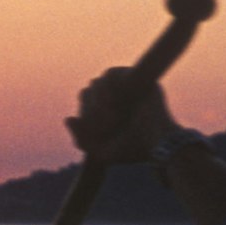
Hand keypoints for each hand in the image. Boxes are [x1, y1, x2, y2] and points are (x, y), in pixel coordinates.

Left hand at [64, 68, 181, 166]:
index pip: (86, 107)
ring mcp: (128, 87)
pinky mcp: (138, 78)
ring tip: (111, 116)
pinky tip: (112, 103)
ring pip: (97, 82)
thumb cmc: (133, 150)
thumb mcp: (101, 152)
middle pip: (89, 92)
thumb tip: (67, 118)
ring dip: (98, 99)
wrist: (158, 143)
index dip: (85, 117)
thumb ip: (81, 139)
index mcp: (111, 114)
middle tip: (106, 126)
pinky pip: (110, 72)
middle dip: (90, 109)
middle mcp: (119, 99)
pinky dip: (106, 87)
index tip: (97, 133)